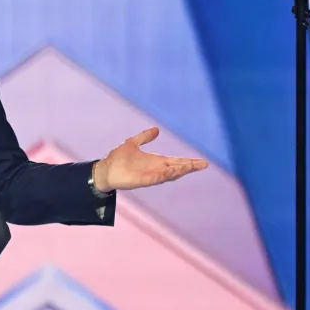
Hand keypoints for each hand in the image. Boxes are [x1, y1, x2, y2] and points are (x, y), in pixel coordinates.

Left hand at [92, 127, 207, 192]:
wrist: (104, 169)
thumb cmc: (118, 158)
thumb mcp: (133, 143)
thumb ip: (145, 137)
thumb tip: (156, 129)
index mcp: (155, 161)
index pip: (176, 161)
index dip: (188, 161)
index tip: (202, 161)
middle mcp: (155, 169)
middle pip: (177, 168)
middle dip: (190, 166)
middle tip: (204, 164)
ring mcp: (150, 175)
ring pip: (169, 174)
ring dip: (180, 170)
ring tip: (192, 166)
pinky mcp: (143, 180)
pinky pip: (157, 178)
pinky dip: (166, 175)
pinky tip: (174, 171)